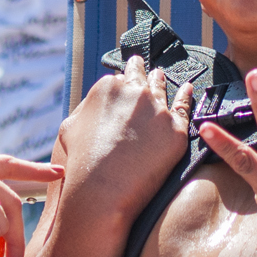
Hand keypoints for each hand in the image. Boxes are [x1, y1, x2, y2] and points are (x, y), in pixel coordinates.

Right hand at [53, 55, 192, 220]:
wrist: (101, 189)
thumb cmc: (80, 162)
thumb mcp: (69, 127)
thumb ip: (84, 109)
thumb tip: (94, 105)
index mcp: (108, 88)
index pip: (118, 80)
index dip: (120, 85)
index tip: (123, 85)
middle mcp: (135, 92)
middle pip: (141, 77)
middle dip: (139, 72)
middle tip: (141, 67)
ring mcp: (157, 110)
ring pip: (162, 89)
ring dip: (160, 81)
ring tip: (160, 75)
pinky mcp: (175, 131)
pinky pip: (185, 109)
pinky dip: (187, 97)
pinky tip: (187, 89)